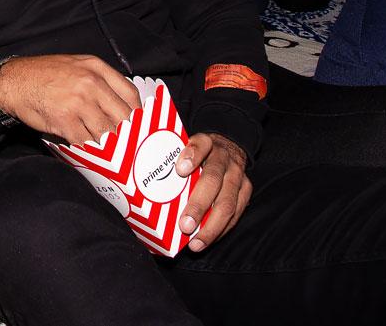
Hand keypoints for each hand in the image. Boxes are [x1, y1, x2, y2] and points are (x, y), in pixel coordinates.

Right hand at [0, 54, 140, 144]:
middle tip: (126, 141)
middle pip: (122, 116)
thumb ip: (99, 80)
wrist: (13, 82)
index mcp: (96, 68)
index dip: (136, 113)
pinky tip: (87, 146)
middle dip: (125, 132)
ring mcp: (78, 102)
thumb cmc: (43, 74)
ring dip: (107, 142)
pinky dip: (88, 147)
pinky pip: (86, 141)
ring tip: (106, 147)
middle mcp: (90, 83)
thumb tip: (119, 104)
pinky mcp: (65, 120)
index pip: (130, 94)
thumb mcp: (76, 65)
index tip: (136, 123)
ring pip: (106, 132)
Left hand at [176, 133, 251, 251]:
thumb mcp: (184, 146)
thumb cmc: (196, 153)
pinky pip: (236, 213)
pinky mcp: (246, 189)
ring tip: (196, 243)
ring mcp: (237, 174)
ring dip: (211, 226)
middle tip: (184, 225)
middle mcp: (223, 157)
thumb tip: (139, 176)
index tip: (180, 169)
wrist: (228, 147)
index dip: (192, 156)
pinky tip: (206, 240)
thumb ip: (170, 158)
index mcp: (206, 142)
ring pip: (228, 202)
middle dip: (198, 205)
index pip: (200, 145)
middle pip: (213, 180)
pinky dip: (221, 229)